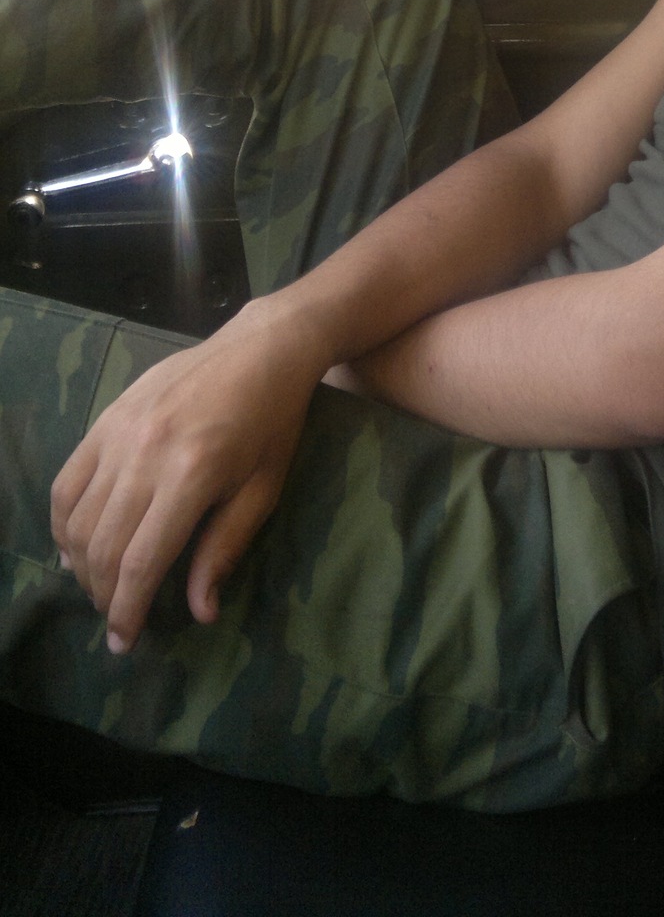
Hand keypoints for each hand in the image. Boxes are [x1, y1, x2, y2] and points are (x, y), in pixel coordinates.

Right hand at [50, 299, 327, 653]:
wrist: (261, 348)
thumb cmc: (273, 422)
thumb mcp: (263, 490)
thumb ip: (224, 549)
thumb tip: (200, 612)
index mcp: (191, 475)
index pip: (140, 562)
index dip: (127, 610)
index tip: (124, 642)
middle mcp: (145, 453)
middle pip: (103, 546)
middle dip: (103, 595)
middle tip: (116, 618)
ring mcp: (120, 432)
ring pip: (77, 518)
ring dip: (81, 564)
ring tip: (100, 586)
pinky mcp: (106, 417)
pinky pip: (67, 480)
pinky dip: (64, 520)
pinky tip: (76, 543)